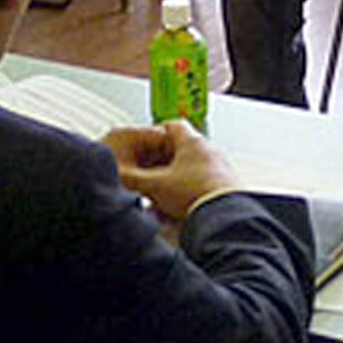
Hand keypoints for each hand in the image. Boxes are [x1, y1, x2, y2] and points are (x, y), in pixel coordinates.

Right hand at [105, 121, 241, 220]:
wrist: (224, 216)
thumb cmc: (197, 194)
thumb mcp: (156, 186)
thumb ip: (134, 179)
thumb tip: (119, 176)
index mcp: (192, 142)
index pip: (171, 126)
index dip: (153, 135)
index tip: (142, 146)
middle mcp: (208, 152)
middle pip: (177, 151)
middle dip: (159, 166)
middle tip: (146, 177)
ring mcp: (217, 169)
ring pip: (186, 171)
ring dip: (170, 183)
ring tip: (158, 200)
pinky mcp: (222, 187)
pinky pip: (198, 186)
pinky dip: (184, 195)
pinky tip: (174, 211)